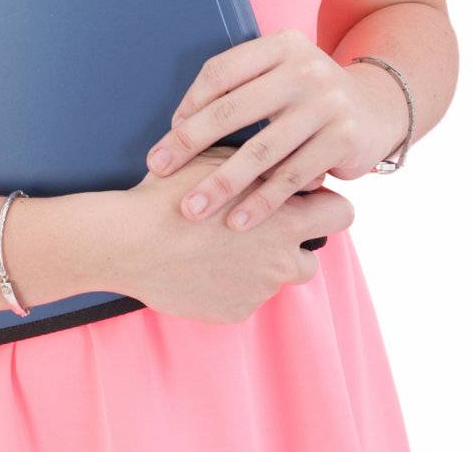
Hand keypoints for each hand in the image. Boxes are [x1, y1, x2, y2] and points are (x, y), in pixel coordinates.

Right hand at [119, 146, 355, 323]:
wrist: (131, 242)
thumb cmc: (173, 193)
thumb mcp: (221, 161)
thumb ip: (264, 165)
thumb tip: (293, 166)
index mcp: (285, 218)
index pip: (341, 213)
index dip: (328, 205)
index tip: (306, 199)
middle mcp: (281, 259)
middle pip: (313, 254)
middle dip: (293, 242)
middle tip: (260, 225)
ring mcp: (259, 290)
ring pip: (276, 276)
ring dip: (261, 262)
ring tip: (222, 243)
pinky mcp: (234, 311)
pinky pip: (245, 295)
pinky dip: (232, 281)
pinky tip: (203, 263)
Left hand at [144, 28, 401, 233]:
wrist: (377, 107)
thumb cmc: (307, 95)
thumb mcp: (281, 72)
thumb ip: (242, 86)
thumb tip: (180, 124)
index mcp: (280, 45)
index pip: (222, 71)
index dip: (191, 102)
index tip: (170, 132)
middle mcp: (304, 69)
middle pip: (234, 109)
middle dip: (190, 142)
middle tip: (158, 168)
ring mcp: (326, 105)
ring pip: (261, 150)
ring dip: (222, 183)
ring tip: (192, 208)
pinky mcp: (342, 140)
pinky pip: (292, 177)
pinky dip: (262, 203)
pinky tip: (237, 221)